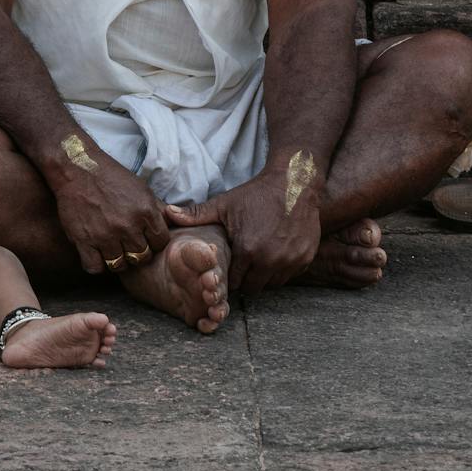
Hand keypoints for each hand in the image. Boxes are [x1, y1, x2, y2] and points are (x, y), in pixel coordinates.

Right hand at [53, 151, 170, 274]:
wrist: (77, 169)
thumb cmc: (110, 176)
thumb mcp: (140, 187)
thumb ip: (156, 208)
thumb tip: (174, 221)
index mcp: (145, 211)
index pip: (161, 243)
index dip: (154, 243)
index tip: (146, 239)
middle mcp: (128, 225)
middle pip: (142, 257)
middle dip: (137, 253)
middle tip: (128, 245)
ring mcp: (105, 235)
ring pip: (119, 265)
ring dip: (117, 260)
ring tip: (113, 250)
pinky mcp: (84, 240)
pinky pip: (95, 267)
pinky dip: (96, 264)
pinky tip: (96, 254)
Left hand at [166, 170, 321, 293]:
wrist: (295, 182)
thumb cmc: (256, 194)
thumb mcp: (224, 204)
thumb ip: (195, 215)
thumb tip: (166, 214)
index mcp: (248, 251)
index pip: (233, 282)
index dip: (230, 274)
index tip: (231, 262)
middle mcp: (270, 261)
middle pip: (252, 288)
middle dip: (246, 279)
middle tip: (245, 262)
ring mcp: (291, 261)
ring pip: (272, 284)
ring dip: (265, 276)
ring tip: (260, 257)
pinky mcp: (305, 259)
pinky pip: (289, 275)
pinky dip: (282, 269)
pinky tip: (276, 252)